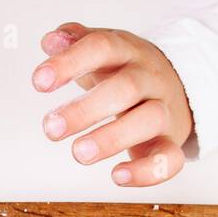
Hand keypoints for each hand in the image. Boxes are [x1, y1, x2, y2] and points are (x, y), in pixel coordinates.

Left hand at [33, 23, 192, 185]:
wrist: (178, 89)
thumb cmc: (128, 74)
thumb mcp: (105, 53)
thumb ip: (76, 44)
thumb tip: (51, 40)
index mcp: (129, 53)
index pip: (102, 48)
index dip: (71, 63)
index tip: (39, 82)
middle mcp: (150, 79)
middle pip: (126, 88)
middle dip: (86, 109)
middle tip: (51, 129)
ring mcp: (164, 111)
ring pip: (148, 120)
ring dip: (112, 138)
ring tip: (79, 153)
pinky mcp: (171, 143)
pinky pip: (168, 159)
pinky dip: (145, 171)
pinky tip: (117, 176)